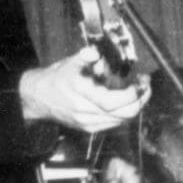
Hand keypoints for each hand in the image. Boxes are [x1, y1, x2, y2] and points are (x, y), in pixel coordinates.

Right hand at [19, 46, 149, 133]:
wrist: (37, 98)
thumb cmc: (55, 79)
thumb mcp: (70, 63)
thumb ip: (86, 56)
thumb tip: (97, 53)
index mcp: (81, 93)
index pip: (116, 101)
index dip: (134, 93)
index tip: (141, 82)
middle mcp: (85, 111)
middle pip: (125, 114)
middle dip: (141, 100)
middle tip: (145, 87)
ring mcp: (88, 123)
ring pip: (123, 120)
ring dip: (134, 107)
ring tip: (137, 93)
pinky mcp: (89, 129)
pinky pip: (114, 123)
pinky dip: (123, 114)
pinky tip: (123, 103)